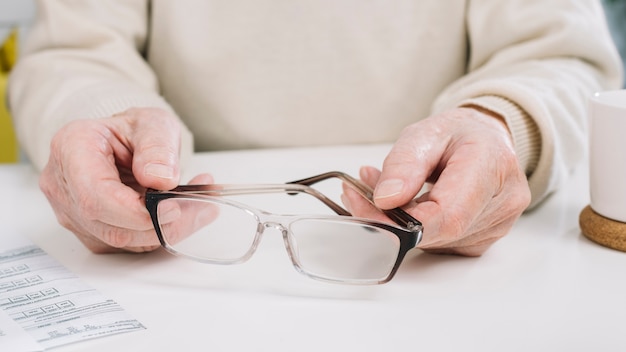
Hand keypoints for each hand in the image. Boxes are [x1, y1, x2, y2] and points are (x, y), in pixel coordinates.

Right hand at [39, 107, 209, 252]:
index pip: (96, 196)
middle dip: (162, 223)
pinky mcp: (91, 233)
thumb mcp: (153, 124)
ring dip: (168, 230)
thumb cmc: (133, 131)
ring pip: (123, 241)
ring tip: (199, 204)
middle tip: (202, 205)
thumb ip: (157, 146)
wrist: (124, 142)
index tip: (174, 206)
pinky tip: (183, 213)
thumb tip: (160, 178)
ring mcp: (74, 214)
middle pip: (111, 226)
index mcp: (72, 149)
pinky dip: (161, 234)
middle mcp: (64, 186)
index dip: (137, 212)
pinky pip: (128, 246)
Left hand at [343, 107, 530, 255]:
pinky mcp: (482, 241)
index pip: (449, 214)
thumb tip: (385, 199)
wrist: (487, 141)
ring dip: (400, 223)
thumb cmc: (459, 134)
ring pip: (433, 241)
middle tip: (362, 191)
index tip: (373, 206)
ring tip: (387, 190)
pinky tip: (407, 206)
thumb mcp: (425, 133)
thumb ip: (404, 164)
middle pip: (438, 231)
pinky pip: (438, 244)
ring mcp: (496, 226)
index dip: (405, 222)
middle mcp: (503, 201)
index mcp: (492, 164)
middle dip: (392, 218)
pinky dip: (414, 229)